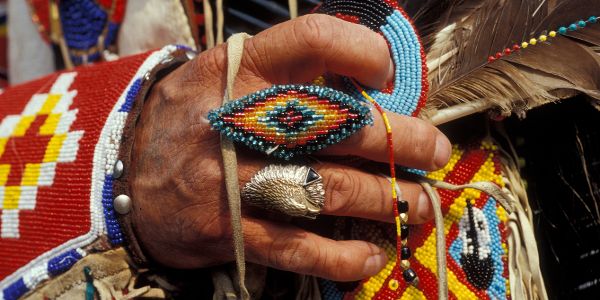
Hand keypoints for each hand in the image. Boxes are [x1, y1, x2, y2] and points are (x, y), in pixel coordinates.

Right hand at [130, 14, 450, 280]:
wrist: (124, 176)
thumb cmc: (190, 119)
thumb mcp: (223, 76)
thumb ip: (285, 73)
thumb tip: (360, 82)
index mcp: (239, 71)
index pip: (312, 39)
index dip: (362, 51)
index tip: (389, 75)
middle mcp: (238, 121)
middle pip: (338, 124)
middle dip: (398, 139)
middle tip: (431, 150)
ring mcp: (233, 181)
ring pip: (329, 189)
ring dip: (386, 199)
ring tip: (416, 203)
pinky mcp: (229, 231)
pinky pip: (298, 247)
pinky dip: (342, 256)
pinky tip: (370, 255)